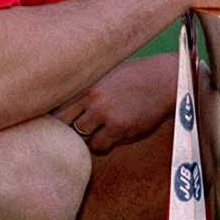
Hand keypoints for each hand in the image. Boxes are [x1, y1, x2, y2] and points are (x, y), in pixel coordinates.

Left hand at [53, 54, 174, 152]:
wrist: (165, 79)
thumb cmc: (137, 75)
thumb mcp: (108, 74)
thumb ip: (88, 87)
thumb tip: (68, 100)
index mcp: (87, 84)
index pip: (57, 107)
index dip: (54, 118)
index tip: (57, 123)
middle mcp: (92, 99)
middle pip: (63, 124)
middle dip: (65, 131)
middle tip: (71, 134)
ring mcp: (106, 114)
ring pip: (81, 139)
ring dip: (86, 138)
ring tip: (96, 133)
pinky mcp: (120, 128)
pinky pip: (100, 146)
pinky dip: (102, 145)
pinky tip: (111, 136)